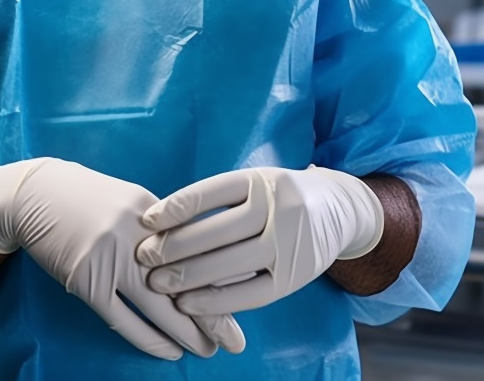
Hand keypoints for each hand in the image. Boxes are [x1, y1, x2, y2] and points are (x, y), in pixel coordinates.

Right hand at [0, 158, 244, 358]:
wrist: (35, 195)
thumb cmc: (87, 199)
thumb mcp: (128, 201)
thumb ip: (158, 228)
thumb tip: (194, 260)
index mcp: (150, 209)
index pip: (194, 248)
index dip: (218, 277)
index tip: (242, 298)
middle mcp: (134, 231)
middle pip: (181, 278)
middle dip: (211, 311)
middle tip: (235, 338)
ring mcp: (108, 255)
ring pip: (155, 303)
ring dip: (185, 331)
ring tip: (207, 350)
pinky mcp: (85, 278)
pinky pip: (122, 317)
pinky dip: (147, 338)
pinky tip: (167, 350)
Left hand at [136, 166, 383, 318]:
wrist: (339, 209)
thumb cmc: (281, 195)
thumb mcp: (257, 182)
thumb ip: (221, 198)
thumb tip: (165, 219)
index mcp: (261, 181)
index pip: (210, 193)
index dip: (175, 208)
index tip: (147, 221)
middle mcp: (277, 209)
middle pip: (217, 231)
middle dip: (174, 246)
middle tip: (144, 257)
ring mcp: (288, 244)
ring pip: (230, 264)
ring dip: (189, 276)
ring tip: (157, 282)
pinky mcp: (294, 277)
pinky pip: (249, 293)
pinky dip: (216, 300)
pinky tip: (188, 303)